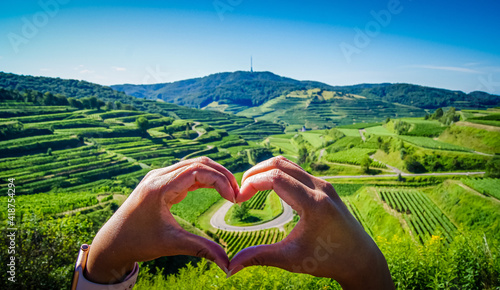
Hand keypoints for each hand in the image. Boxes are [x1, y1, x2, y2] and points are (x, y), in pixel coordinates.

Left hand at [85, 157, 238, 283]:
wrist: (112, 243)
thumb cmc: (138, 243)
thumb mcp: (172, 244)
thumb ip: (202, 249)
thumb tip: (228, 265)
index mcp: (159, 186)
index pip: (197, 171)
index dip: (220, 181)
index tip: (234, 198)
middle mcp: (158, 176)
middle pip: (198, 163)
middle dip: (222, 175)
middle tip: (238, 192)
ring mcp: (159, 177)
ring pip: (194, 165)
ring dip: (214, 175)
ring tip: (231, 191)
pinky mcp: (161, 182)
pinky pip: (187, 173)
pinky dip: (205, 179)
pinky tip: (217, 190)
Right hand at [229, 156, 393, 288]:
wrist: (359, 258)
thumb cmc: (327, 260)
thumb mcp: (291, 259)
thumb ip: (260, 256)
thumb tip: (231, 266)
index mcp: (313, 204)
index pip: (276, 178)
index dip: (251, 184)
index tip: (238, 199)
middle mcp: (320, 188)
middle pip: (280, 163)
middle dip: (255, 172)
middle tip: (240, 190)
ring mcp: (323, 185)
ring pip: (288, 164)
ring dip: (266, 171)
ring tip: (250, 188)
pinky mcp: (324, 186)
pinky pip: (296, 171)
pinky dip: (278, 174)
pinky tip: (267, 188)